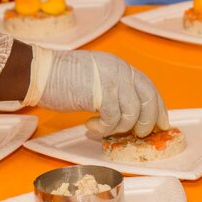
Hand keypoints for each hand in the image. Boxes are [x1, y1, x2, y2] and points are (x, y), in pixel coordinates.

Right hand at [31, 49, 168, 136]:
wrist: (40, 72)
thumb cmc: (61, 77)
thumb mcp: (95, 78)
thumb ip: (113, 89)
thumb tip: (129, 112)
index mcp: (120, 66)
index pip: (148, 88)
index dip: (158, 109)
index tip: (161, 124)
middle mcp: (119, 70)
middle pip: (148, 100)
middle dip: (147, 122)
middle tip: (136, 134)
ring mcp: (110, 80)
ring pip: (132, 112)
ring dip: (121, 127)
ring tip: (104, 129)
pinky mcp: (99, 92)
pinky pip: (113, 118)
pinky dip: (104, 128)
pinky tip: (91, 126)